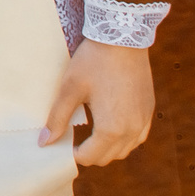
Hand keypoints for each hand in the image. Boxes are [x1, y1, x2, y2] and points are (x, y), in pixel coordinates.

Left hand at [43, 38, 153, 165]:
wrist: (123, 38)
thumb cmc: (93, 62)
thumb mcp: (70, 89)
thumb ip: (57, 118)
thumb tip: (45, 142)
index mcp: (111, 129)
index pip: (90, 157)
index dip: (73, 154)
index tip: (62, 143)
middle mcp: (132, 131)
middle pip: (108, 157)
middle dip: (89, 153)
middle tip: (73, 138)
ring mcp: (144, 121)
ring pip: (125, 150)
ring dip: (107, 148)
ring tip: (89, 133)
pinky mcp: (149, 111)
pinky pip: (137, 137)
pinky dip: (123, 138)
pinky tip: (110, 124)